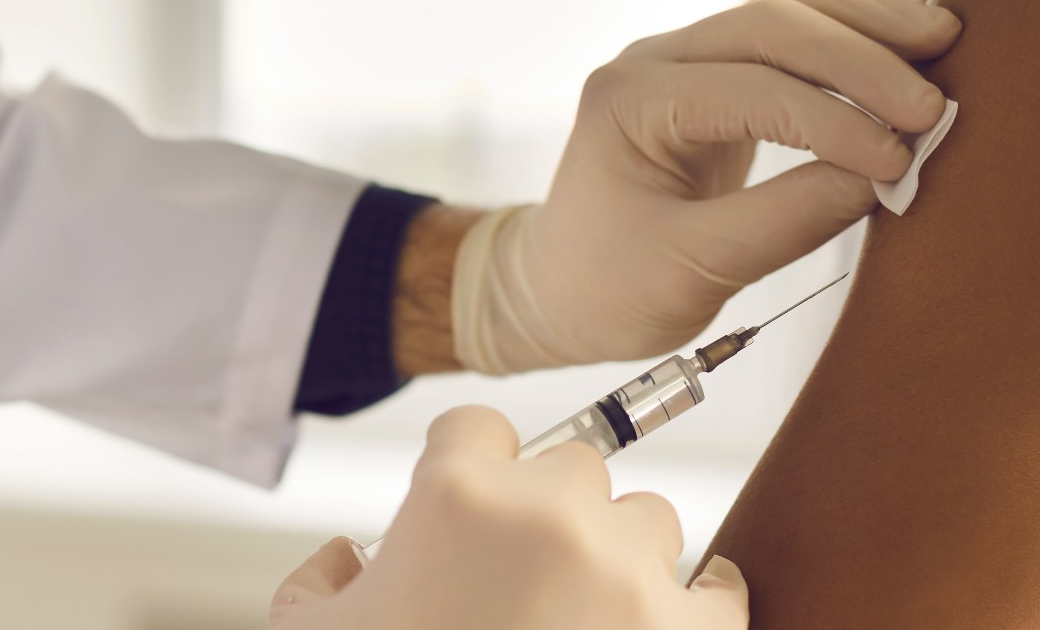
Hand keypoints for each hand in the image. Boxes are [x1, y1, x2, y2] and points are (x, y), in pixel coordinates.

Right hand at [269, 406, 747, 629]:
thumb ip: (320, 583)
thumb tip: (343, 559)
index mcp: (455, 496)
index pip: (477, 429)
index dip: (470, 470)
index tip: (472, 513)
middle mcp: (549, 515)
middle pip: (573, 467)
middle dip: (549, 517)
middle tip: (524, 583)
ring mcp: (626, 572)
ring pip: (647, 520)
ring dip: (621, 559)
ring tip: (584, 618)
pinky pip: (719, 588)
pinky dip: (704, 600)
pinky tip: (686, 609)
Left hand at [453, 0, 961, 373]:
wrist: (561, 293)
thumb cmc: (607, 289)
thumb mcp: (690, 271)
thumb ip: (783, 223)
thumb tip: (879, 182)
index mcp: (631, 102)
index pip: (751, 90)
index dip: (834, 121)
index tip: (898, 161)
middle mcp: (655, 63)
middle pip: (772, 26)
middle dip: (861, 58)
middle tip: (934, 104)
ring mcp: (685, 65)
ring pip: (786, 17)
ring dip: (865, 30)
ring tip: (943, 44)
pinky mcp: (715, 83)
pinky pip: (789, 45)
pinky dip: (849, 47)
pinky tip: (904, 55)